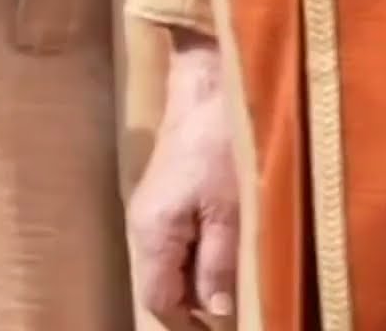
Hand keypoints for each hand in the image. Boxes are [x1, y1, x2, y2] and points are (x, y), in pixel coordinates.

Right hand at [128, 33, 238, 325]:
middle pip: (164, 285)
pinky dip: (202, 252)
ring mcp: (153, 206)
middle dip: (199, 303)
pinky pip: (180, 240)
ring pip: (173, 263)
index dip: (193, 326)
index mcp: (152, 232)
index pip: (160, 302)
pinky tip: (230, 246)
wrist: (209, 80)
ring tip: (240, 278)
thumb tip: (216, 310)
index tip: (231, 326)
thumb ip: (219, 263)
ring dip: (203, 277)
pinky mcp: (168, 191)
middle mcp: (143, 224)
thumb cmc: (221, 141)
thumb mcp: (231, 210)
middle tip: (242, 305)